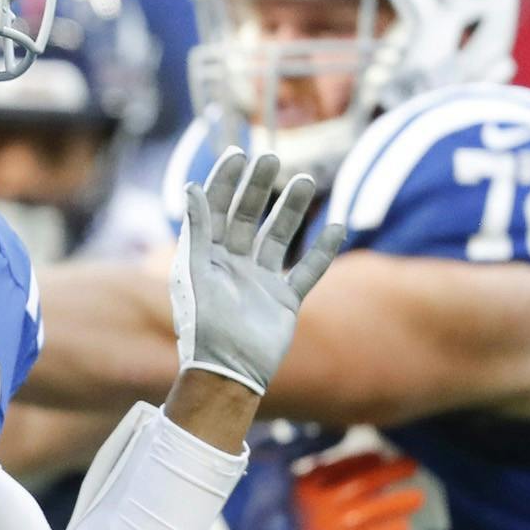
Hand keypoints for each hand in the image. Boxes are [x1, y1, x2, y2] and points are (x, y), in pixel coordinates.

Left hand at [169, 149, 342, 394]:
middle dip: (259, 188)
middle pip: (248, 217)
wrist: (227, 373)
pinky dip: (323, 251)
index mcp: (206, 257)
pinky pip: (307, 270)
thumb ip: (197, 230)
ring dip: (291, 210)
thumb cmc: (203, 325)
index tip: (238, 155)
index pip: (215, 209)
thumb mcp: (195, 272)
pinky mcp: (284, 301)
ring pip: (279, 237)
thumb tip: (191, 187)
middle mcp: (233, 265)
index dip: (225, 182)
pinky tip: (337, 226)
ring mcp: (260, 282)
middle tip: (272, 158)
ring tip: (305, 181)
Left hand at [223, 427, 422, 529]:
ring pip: (367, 513)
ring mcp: (325, 527)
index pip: (342, 468)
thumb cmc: (250, 494)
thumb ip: (304, 445)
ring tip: (418, 496)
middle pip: (360, 488)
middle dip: (386, 478)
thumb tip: (337, 431)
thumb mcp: (276, 460)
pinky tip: (403, 529)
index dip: (362, 459)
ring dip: (392, 506)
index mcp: (306, 483)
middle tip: (414, 465)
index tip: (383, 448)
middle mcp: (320, 504)